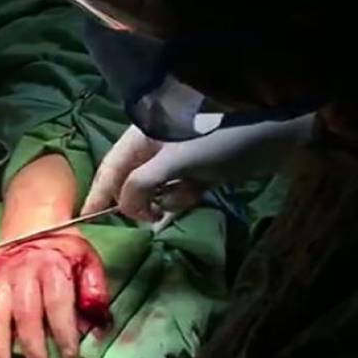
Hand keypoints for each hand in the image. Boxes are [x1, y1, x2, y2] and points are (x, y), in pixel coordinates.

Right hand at [0, 231, 108, 357]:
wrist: (32, 219)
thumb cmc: (63, 247)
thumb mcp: (88, 259)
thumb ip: (95, 291)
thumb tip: (98, 328)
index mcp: (52, 267)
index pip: (58, 303)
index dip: (64, 331)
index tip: (71, 356)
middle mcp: (23, 273)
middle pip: (26, 313)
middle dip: (33, 346)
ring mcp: (0, 278)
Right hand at [82, 115, 315, 220]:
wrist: (275, 136)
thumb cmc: (220, 138)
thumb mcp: (176, 159)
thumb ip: (143, 183)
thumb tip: (124, 207)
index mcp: (142, 136)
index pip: (110, 168)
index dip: (96, 194)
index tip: (82, 221)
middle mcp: (155, 149)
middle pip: (130, 184)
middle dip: (136, 203)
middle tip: (148, 219)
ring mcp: (177, 163)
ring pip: (154, 193)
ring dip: (164, 203)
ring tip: (186, 196)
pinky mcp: (197, 175)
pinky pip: (176, 196)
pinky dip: (177, 205)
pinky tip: (180, 212)